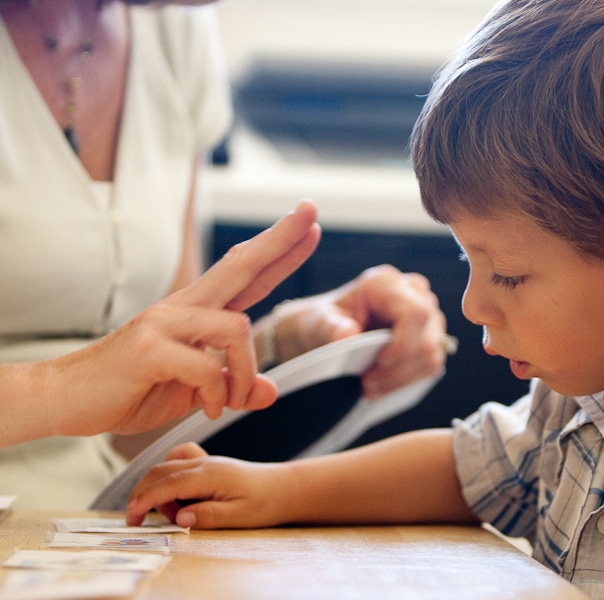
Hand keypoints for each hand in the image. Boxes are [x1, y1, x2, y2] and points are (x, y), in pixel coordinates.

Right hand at [51, 201, 321, 436]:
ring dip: (245, 369)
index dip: (279, 250)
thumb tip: (268, 391)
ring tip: (230, 399)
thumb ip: (230, 387)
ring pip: (236, 327)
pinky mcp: (149, 348)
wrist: (64, 398)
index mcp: (195, 312)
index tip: (309, 223)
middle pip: (241, 265)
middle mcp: (183, 308)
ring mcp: (164, 323)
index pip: (246, 273)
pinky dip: (216, 392)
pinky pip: (206, 365)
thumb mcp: (192, 393)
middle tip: (311, 211)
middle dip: (280, 239)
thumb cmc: (128, 388)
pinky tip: (207, 407)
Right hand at [125, 442, 283, 528]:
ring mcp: (206, 461)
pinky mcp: (208, 465)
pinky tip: (178, 494)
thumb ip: (208, 515)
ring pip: (166, 466)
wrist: (284, 488)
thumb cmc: (265, 502)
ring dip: (156, 487)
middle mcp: (205, 463)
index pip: (167, 484)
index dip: (144, 500)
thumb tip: (181, 517)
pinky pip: (179, 461)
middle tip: (136, 520)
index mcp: (210, 475)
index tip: (132, 518)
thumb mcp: (239, 516)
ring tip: (174, 514)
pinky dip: (168, 475)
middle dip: (141, 493)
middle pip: (159, 471)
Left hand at [269, 265, 448, 397]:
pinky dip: (407, 380)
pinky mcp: (431, 335)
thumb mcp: (319, 323)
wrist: (331, 329)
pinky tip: (383, 384)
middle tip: (366, 384)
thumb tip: (348, 335)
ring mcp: (428, 314)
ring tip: (370, 386)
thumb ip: (331, 327)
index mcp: (387, 284)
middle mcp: (414, 293)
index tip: (379, 363)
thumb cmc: (326, 322)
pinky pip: (431, 364)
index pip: (416, 313)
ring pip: (431, 355)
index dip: (404, 344)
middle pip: (427, 339)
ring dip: (402, 378)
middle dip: (397, 370)